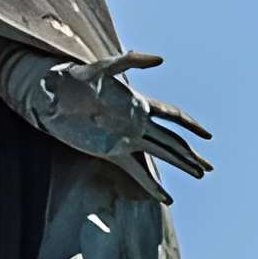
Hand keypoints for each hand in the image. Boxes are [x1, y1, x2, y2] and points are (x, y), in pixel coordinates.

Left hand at [37, 50, 211, 205]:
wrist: (49, 95)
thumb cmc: (74, 77)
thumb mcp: (101, 67)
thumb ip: (129, 61)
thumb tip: (161, 59)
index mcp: (138, 103)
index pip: (172, 115)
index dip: (190, 124)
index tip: (208, 135)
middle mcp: (136, 122)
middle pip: (171, 140)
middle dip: (190, 153)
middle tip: (208, 168)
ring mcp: (124, 139)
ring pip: (159, 155)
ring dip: (178, 165)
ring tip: (197, 176)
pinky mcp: (110, 151)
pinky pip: (135, 171)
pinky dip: (150, 185)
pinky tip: (164, 198)